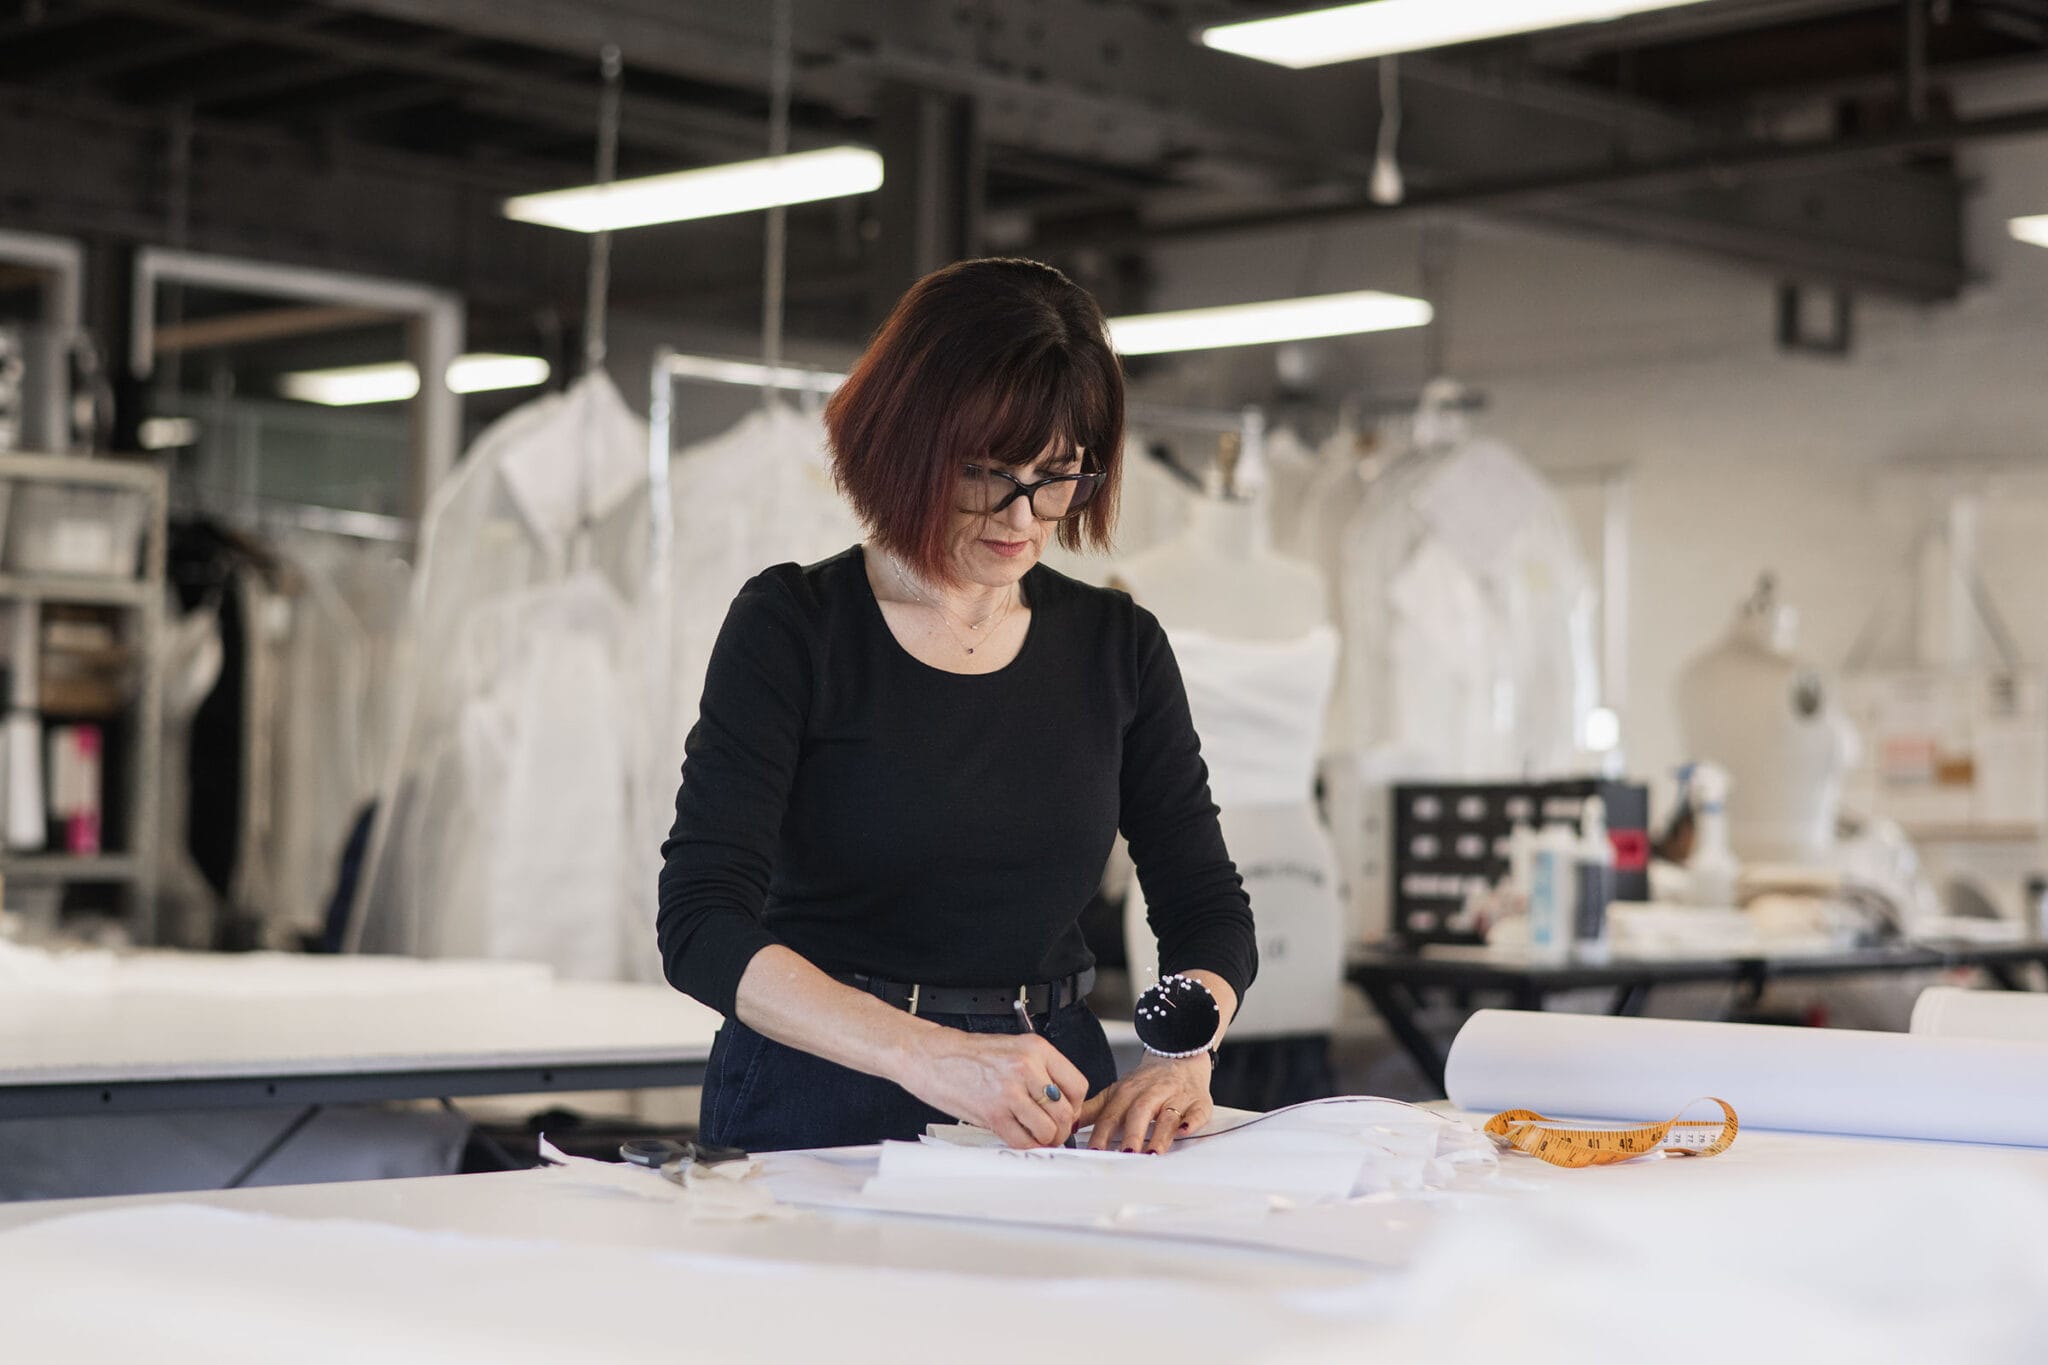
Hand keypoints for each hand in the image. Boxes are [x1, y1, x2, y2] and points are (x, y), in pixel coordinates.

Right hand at [894, 1030, 1090, 1148]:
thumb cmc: (967, 1054)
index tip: (1068, 1112)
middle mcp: (1027, 1068)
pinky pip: (1022, 1141)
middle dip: (1063, 1130)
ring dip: (1045, 1140)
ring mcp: (1010, 1092)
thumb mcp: (1012, 1049)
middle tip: (1054, 1132)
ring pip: (1048, 1130)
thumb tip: (1059, 1102)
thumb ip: (1039, 1072)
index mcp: (1036, 1049)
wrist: (932, 1056)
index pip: (1077, 1085)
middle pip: (1066, 1112)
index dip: (1076, 1106)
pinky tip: (1018, 1138)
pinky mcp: (993, 1113)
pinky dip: (1025, 1145)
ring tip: (1035, 1136)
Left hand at [1078, 1053, 1211, 1154]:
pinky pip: (1198, 1111)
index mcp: (1127, 1093)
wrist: (1179, 1055)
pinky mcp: (1197, 1101)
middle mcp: (1150, 1094)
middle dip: (1131, 1135)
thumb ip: (1091, 1110)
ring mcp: (1175, 1097)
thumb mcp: (1115, 1092)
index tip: (1095, 1153)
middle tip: (1125, 1155)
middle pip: (1139, 1113)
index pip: (1111, 1115)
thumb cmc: (1145, 1083)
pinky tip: (1186, 1131)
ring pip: (1167, 1115)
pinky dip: (1193, 1121)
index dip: (1102, 1134)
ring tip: (1153, 1154)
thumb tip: (1066, 1125)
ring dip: (1160, 1135)